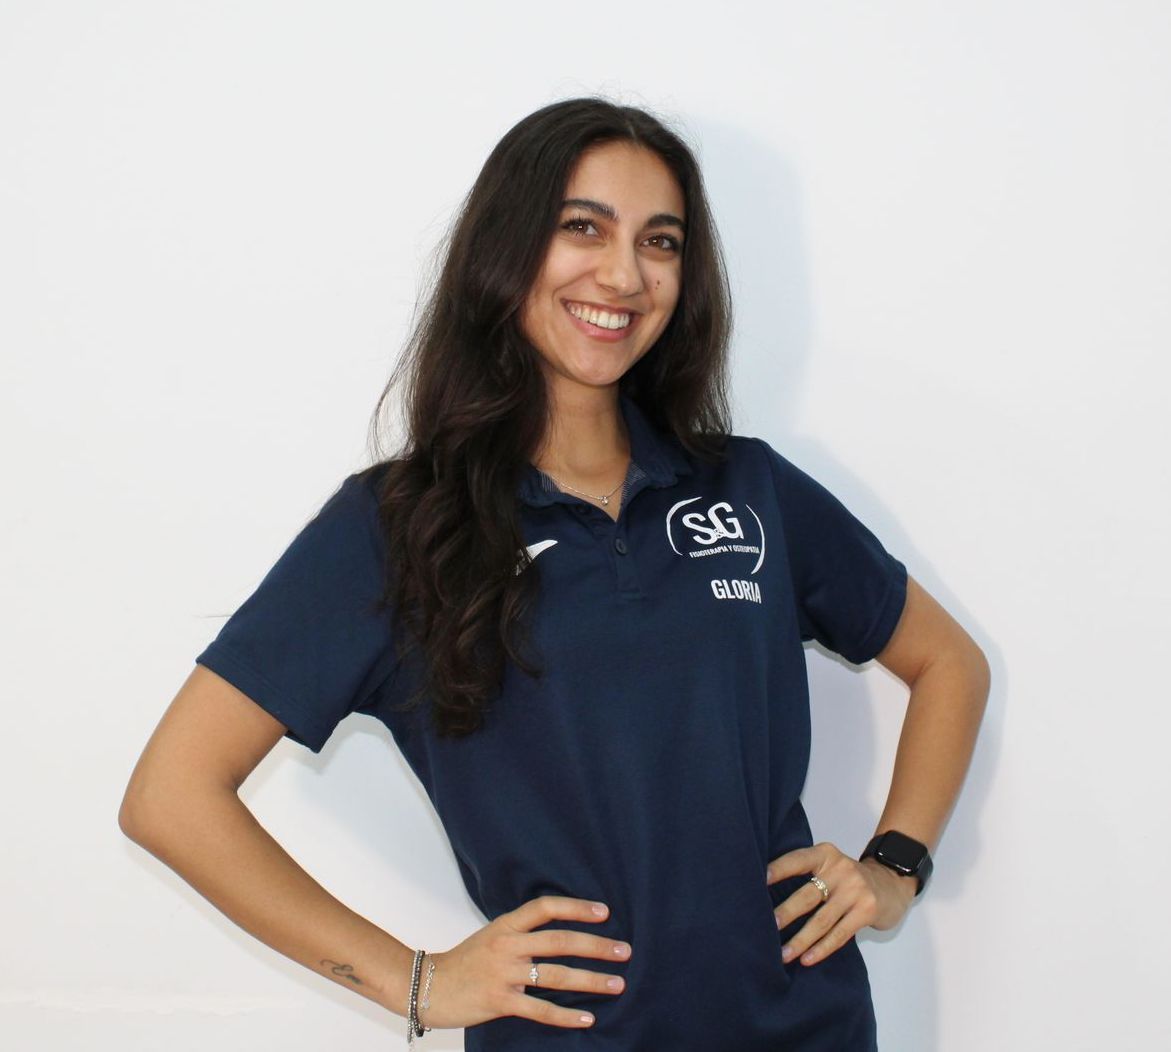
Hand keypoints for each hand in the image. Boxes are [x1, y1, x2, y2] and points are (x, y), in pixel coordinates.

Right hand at [412, 895, 629, 1030]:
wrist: (427, 986)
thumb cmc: (464, 962)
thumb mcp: (492, 936)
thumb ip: (522, 934)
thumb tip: (560, 932)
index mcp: (506, 925)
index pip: (545, 907)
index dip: (576, 907)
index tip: (605, 912)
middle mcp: (507, 945)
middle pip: (559, 940)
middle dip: (596, 945)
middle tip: (624, 950)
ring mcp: (503, 973)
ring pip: (555, 975)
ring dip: (590, 979)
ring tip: (617, 984)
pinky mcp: (499, 1001)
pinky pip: (539, 1009)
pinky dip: (566, 1015)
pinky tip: (587, 1018)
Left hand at [765, 841, 916, 966]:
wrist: (891, 883)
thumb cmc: (848, 878)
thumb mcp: (829, 865)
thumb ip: (808, 874)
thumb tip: (767, 896)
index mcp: (825, 854)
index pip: (796, 861)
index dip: (777, 871)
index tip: (756, 883)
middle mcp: (840, 869)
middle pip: (807, 895)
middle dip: (786, 913)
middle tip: (766, 928)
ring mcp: (855, 891)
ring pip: (821, 920)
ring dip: (800, 940)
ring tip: (783, 954)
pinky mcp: (866, 911)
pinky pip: (839, 934)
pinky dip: (821, 948)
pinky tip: (807, 959)